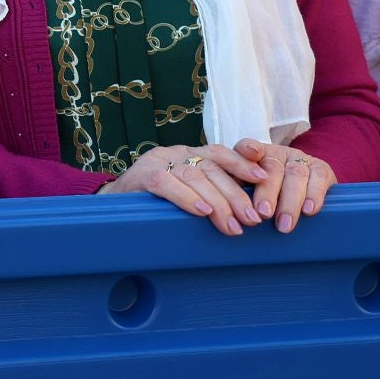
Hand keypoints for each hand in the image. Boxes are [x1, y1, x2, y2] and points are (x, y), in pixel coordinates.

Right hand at [97, 142, 269, 235]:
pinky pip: (167, 184)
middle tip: (253, 219)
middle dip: (236, 195)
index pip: (222, 152)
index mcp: (192, 154)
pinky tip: (202, 212)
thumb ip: (213, 193)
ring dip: (218, 203)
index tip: (264, 175)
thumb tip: (249, 213)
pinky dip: (187, 198)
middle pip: (213, 168)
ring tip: (233, 226)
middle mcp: (179, 153)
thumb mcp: (189, 192)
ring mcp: (160, 161)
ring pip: (195, 176)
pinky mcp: (143, 175)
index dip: (243, 161)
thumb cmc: (159, 202)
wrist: (115, 203)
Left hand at [236, 139, 336, 232]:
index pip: (246, 147)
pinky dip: (314, 195)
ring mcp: (300, 159)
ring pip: (295, 174)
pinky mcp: (321, 169)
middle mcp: (278, 153)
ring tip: (284, 224)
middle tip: (263, 214)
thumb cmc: (266, 197)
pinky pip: (319, 178)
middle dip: (268, 192)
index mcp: (255, 156)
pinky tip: (309, 210)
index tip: (252, 154)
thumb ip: (236, 194)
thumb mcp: (248, 192)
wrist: (303, 192)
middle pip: (272, 168)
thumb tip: (225, 211)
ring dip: (290, 201)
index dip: (248, 149)